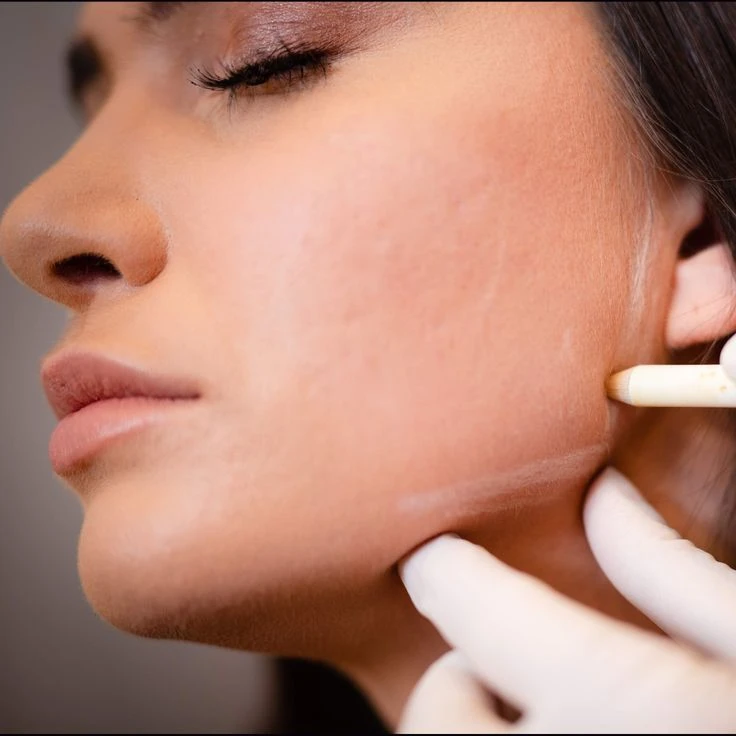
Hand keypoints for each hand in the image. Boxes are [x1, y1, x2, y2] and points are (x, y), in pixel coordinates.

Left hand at [398, 467, 735, 732]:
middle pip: (441, 710)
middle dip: (470, 680)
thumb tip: (605, 501)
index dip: (450, 572)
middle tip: (530, 677)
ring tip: (561, 725)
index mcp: (635, 714)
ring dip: (478, 733)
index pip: (473, 607)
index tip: (443, 563)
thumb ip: (673, 571)